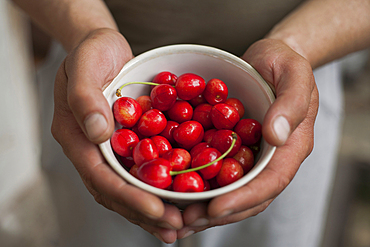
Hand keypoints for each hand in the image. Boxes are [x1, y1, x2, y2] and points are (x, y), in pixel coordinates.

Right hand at [51, 28, 182, 243]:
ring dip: (153, 208)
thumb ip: (86, 98)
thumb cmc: (91, 52)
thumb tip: (98, 132)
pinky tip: (179, 198)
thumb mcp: (86, 65)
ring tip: (179, 225)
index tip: (155, 208)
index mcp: (76, 136)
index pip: (99, 175)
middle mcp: (93, 149)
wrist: (102, 47)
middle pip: (115, 190)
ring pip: (130, 186)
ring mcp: (111, 148)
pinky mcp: (128, 143)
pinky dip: (160, 187)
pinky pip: (142, 171)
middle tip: (173, 227)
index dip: (127, 195)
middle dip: (144, 212)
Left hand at [177, 39, 318, 237]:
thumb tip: (277, 135)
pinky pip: (216, 170)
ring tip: (177, 216)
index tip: (216, 209)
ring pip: (230, 189)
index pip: (271, 181)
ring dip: (205, 206)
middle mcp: (269, 158)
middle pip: (248, 195)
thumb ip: (291, 102)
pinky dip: (197, 183)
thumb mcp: (293, 73)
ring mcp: (249, 155)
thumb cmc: (284, 62)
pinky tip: (175, 189)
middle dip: (219, 212)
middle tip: (187, 221)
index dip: (245, 199)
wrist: (268, 59)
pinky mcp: (231, 148)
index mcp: (290, 147)